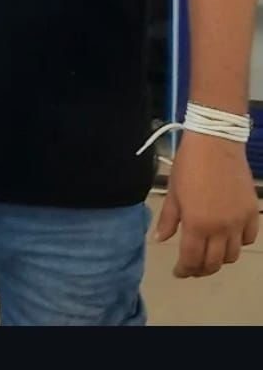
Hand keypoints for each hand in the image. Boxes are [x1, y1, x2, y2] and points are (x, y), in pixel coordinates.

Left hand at [156, 131, 259, 277]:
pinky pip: (248, 238)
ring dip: (219, 259)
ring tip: (210, 253)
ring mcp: (238, 221)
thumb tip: (161, 240)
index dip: (184, 270)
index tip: (179, 271)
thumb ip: (168, 219)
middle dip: (200, 270)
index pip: (191, 260)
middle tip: (192, 266)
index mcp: (196, 224)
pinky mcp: (252, 212)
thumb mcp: (173, 191)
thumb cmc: (189, 164)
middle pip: (213, 263)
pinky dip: (238, 243)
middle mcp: (220, 229)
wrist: (216, 141)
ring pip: (232, 255)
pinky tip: (229, 237)